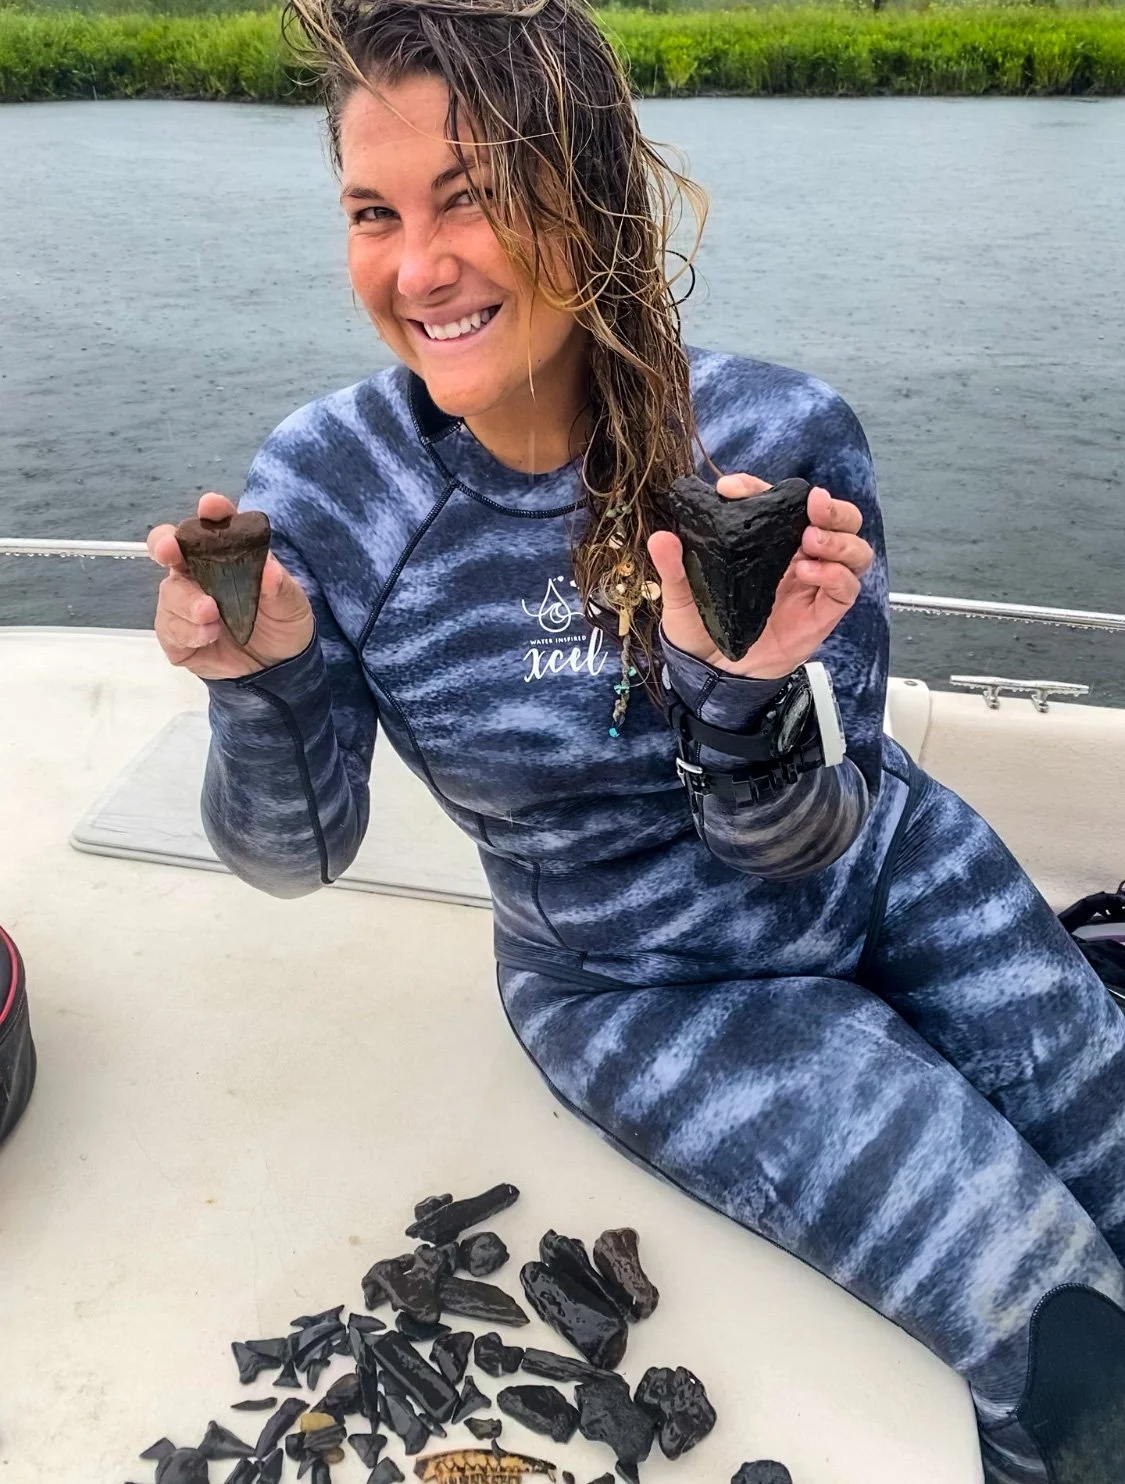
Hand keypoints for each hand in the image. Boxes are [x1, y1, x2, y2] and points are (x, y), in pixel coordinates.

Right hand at [148, 492, 314, 679]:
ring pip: (169, 591)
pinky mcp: (176, 634)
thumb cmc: (283, 625)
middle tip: (171, 550)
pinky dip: (187, 630)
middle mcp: (199, 572)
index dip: (211, 512)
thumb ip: (281, 588)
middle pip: (169, 547)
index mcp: (227, 554)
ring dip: (187, 602)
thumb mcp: (293, 606)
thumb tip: (270, 570)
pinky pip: (169, 627)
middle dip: (165, 544)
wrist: (277, 670)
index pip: (215, 525)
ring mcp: (183, 603)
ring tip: (211, 616)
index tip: (211, 506)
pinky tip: (208, 636)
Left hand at [648, 474, 873, 678]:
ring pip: (853, 550)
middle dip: (831, 507)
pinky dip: (834, 574)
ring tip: (811, 538)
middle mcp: (797, 556)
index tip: (733, 490)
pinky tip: (806, 571)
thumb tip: (661, 538)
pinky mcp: (822, 614)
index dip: (761, 487)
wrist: (711, 675)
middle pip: (837, 520)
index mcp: (766, 542)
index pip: (777, 502)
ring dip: (839, 538)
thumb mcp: (680, 598)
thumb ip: (674, 568)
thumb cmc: (700, 630)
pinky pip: (846, 588)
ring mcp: (814, 585)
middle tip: (812, 504)